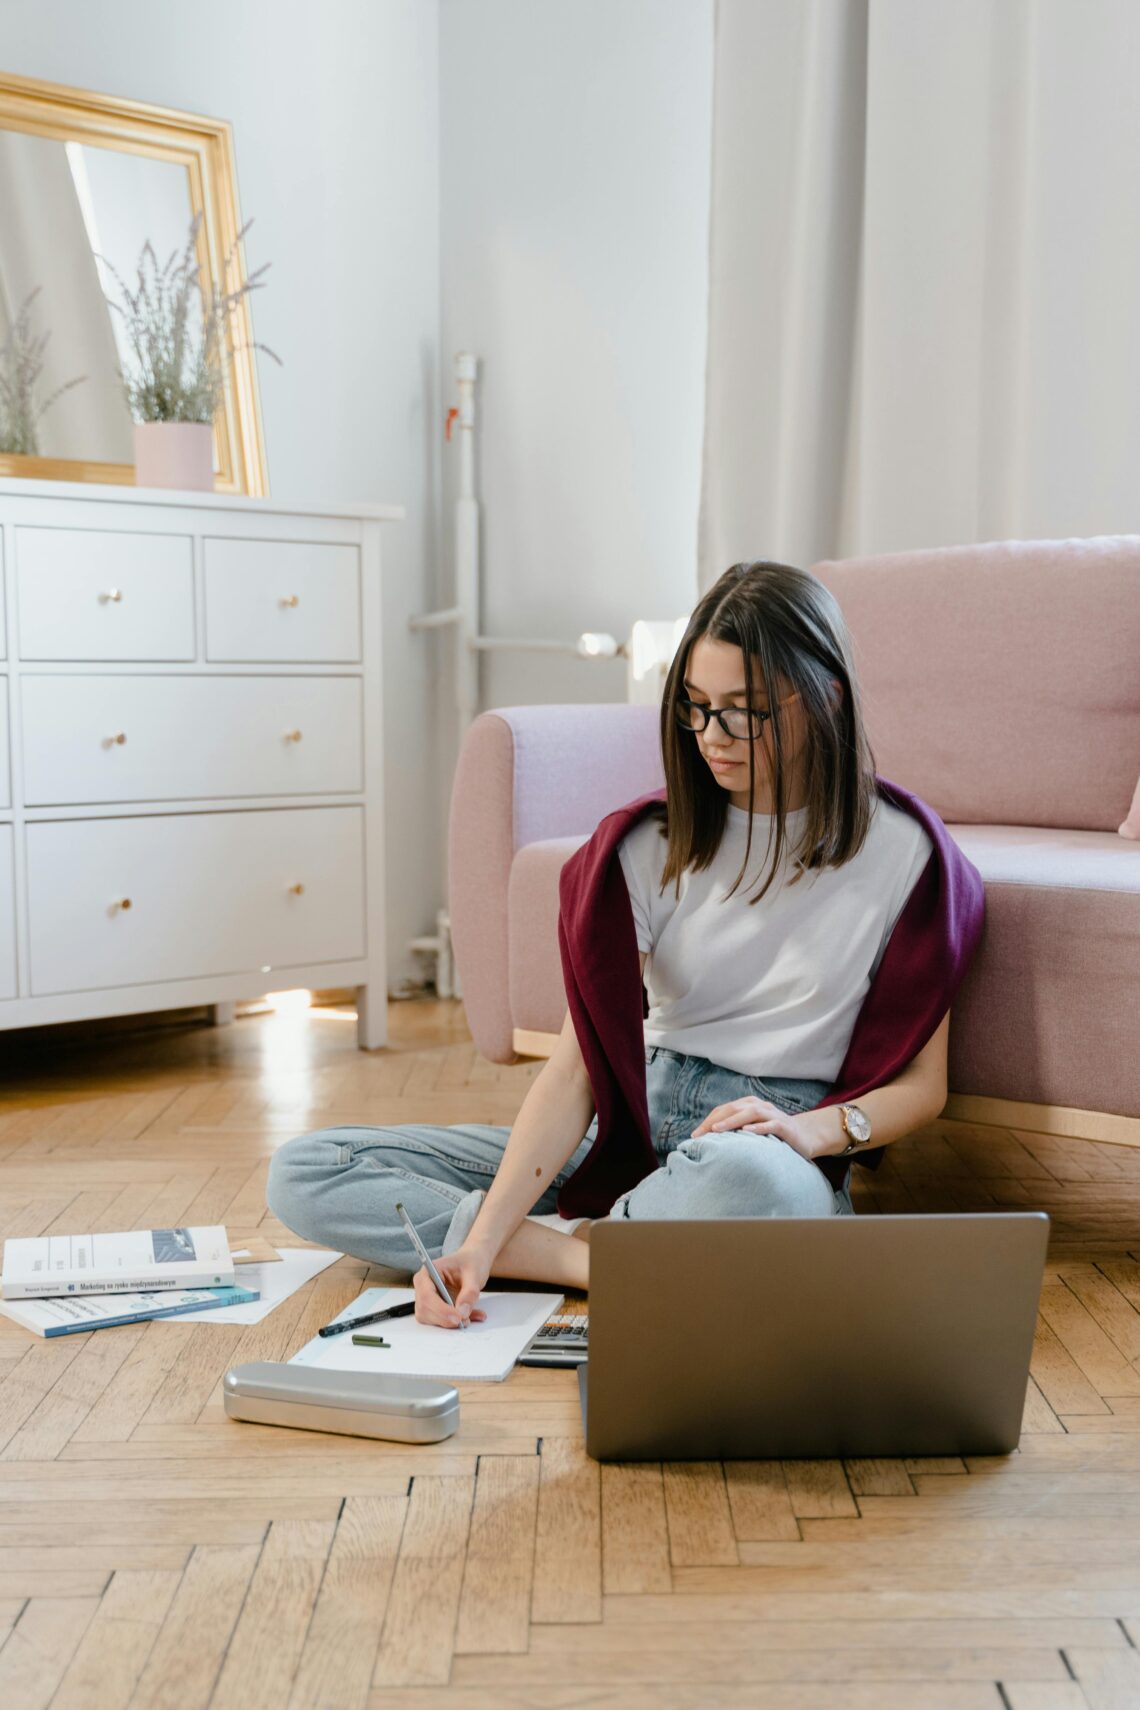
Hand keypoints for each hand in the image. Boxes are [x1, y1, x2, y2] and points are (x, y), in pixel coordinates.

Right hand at [412, 1243, 490, 1328]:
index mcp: (428, 1272)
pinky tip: (471, 1317)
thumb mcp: (474, 1274)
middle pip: (425, 1310)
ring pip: (430, 1319)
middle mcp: (423, 1286)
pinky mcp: (434, 1308)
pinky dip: (455, 1324)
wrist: (473, 1262)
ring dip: (450, 1323)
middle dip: (445, 1319)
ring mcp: (427, 1299)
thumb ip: (469, 1293)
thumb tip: (462, 1312)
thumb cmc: (470, 1262)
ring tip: (471, 1317)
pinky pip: (440, 1322)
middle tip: (465, 1321)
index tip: (458, 1317)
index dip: (440, 1309)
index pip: (427, 1294)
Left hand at [690, 1097, 843, 1161]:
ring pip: (750, 1113)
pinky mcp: (785, 1126)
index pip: (724, 1110)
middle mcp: (760, 1106)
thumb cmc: (774, 1136)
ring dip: (732, 1121)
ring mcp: (773, 1114)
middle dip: (714, 1121)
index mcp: (749, 1105)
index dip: (708, 1120)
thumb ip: (736, 1131)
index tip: (694, 1135)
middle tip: (699, 1135)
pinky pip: (770, 1125)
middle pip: (733, 1109)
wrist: (806, 1137)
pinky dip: (758, 1128)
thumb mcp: (753, 1131)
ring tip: (716, 1130)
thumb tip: (709, 1142)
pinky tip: (746, 1132)